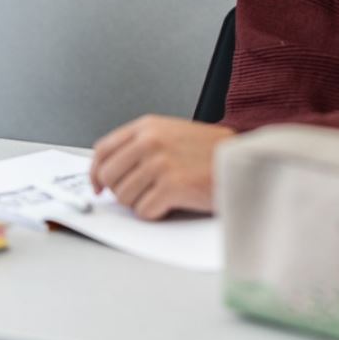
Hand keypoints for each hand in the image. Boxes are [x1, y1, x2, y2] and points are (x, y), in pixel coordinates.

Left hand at [90, 115, 235, 219]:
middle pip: (109, 176)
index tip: (98, 185)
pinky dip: (156, 213)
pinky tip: (174, 203)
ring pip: (124, 197)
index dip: (96, 172)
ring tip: (165, 195)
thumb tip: (112, 170)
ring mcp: (159, 163)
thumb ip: (142, 146)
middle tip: (140, 194)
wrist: (242, 161)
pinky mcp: (170, 186)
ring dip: (141, 202)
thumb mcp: (173, 134)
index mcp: (148, 127)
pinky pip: (144, 211)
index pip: (103, 150)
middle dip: (121, 191)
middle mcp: (150, 142)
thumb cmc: (212, 152)